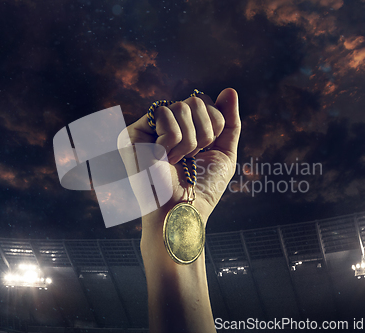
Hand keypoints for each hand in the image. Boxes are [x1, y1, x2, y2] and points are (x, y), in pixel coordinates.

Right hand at [125, 88, 240, 235]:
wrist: (184, 211)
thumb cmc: (201, 189)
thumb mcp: (223, 153)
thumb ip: (229, 122)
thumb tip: (231, 90)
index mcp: (184, 128)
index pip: (205, 102)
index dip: (215, 123)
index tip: (206, 149)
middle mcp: (165, 125)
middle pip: (196, 100)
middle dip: (205, 132)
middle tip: (193, 156)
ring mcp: (148, 128)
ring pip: (181, 106)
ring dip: (190, 140)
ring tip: (178, 160)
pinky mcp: (133, 133)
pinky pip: (164, 114)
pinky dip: (173, 141)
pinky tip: (163, 158)